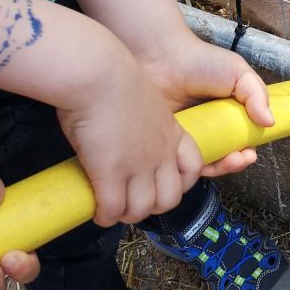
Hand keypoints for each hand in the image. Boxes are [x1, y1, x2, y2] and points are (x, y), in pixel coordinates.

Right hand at [57, 42, 203, 227]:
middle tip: (134, 203)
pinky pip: (112, 209)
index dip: (181, 183)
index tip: (162, 183)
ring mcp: (137, 166)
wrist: (97, 72)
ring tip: (113, 211)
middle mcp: (160, 153)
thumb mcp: (142, 99)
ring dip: (128, 215)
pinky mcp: (110, 173)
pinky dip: (105, 216)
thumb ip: (141, 118)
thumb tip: (125, 126)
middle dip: (154, 206)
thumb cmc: (112, 76)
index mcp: (171, 132)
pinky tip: (97, 213)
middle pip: (170, 198)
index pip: (192, 167)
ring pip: (142, 209)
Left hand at [135, 29, 273, 178]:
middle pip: (223, 155)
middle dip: (234, 163)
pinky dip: (190, 166)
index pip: (240, 140)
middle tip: (239, 159)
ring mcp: (187, 136)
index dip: (247, 150)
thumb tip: (270, 122)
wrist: (163, 57)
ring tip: (226, 161)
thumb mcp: (238, 73)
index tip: (251, 152)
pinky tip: (200, 160)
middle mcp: (207, 128)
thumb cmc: (200, 61)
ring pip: (203, 161)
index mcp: (226, 115)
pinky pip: (180, 161)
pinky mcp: (167, 141)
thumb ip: (257, 94)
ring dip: (218, 168)